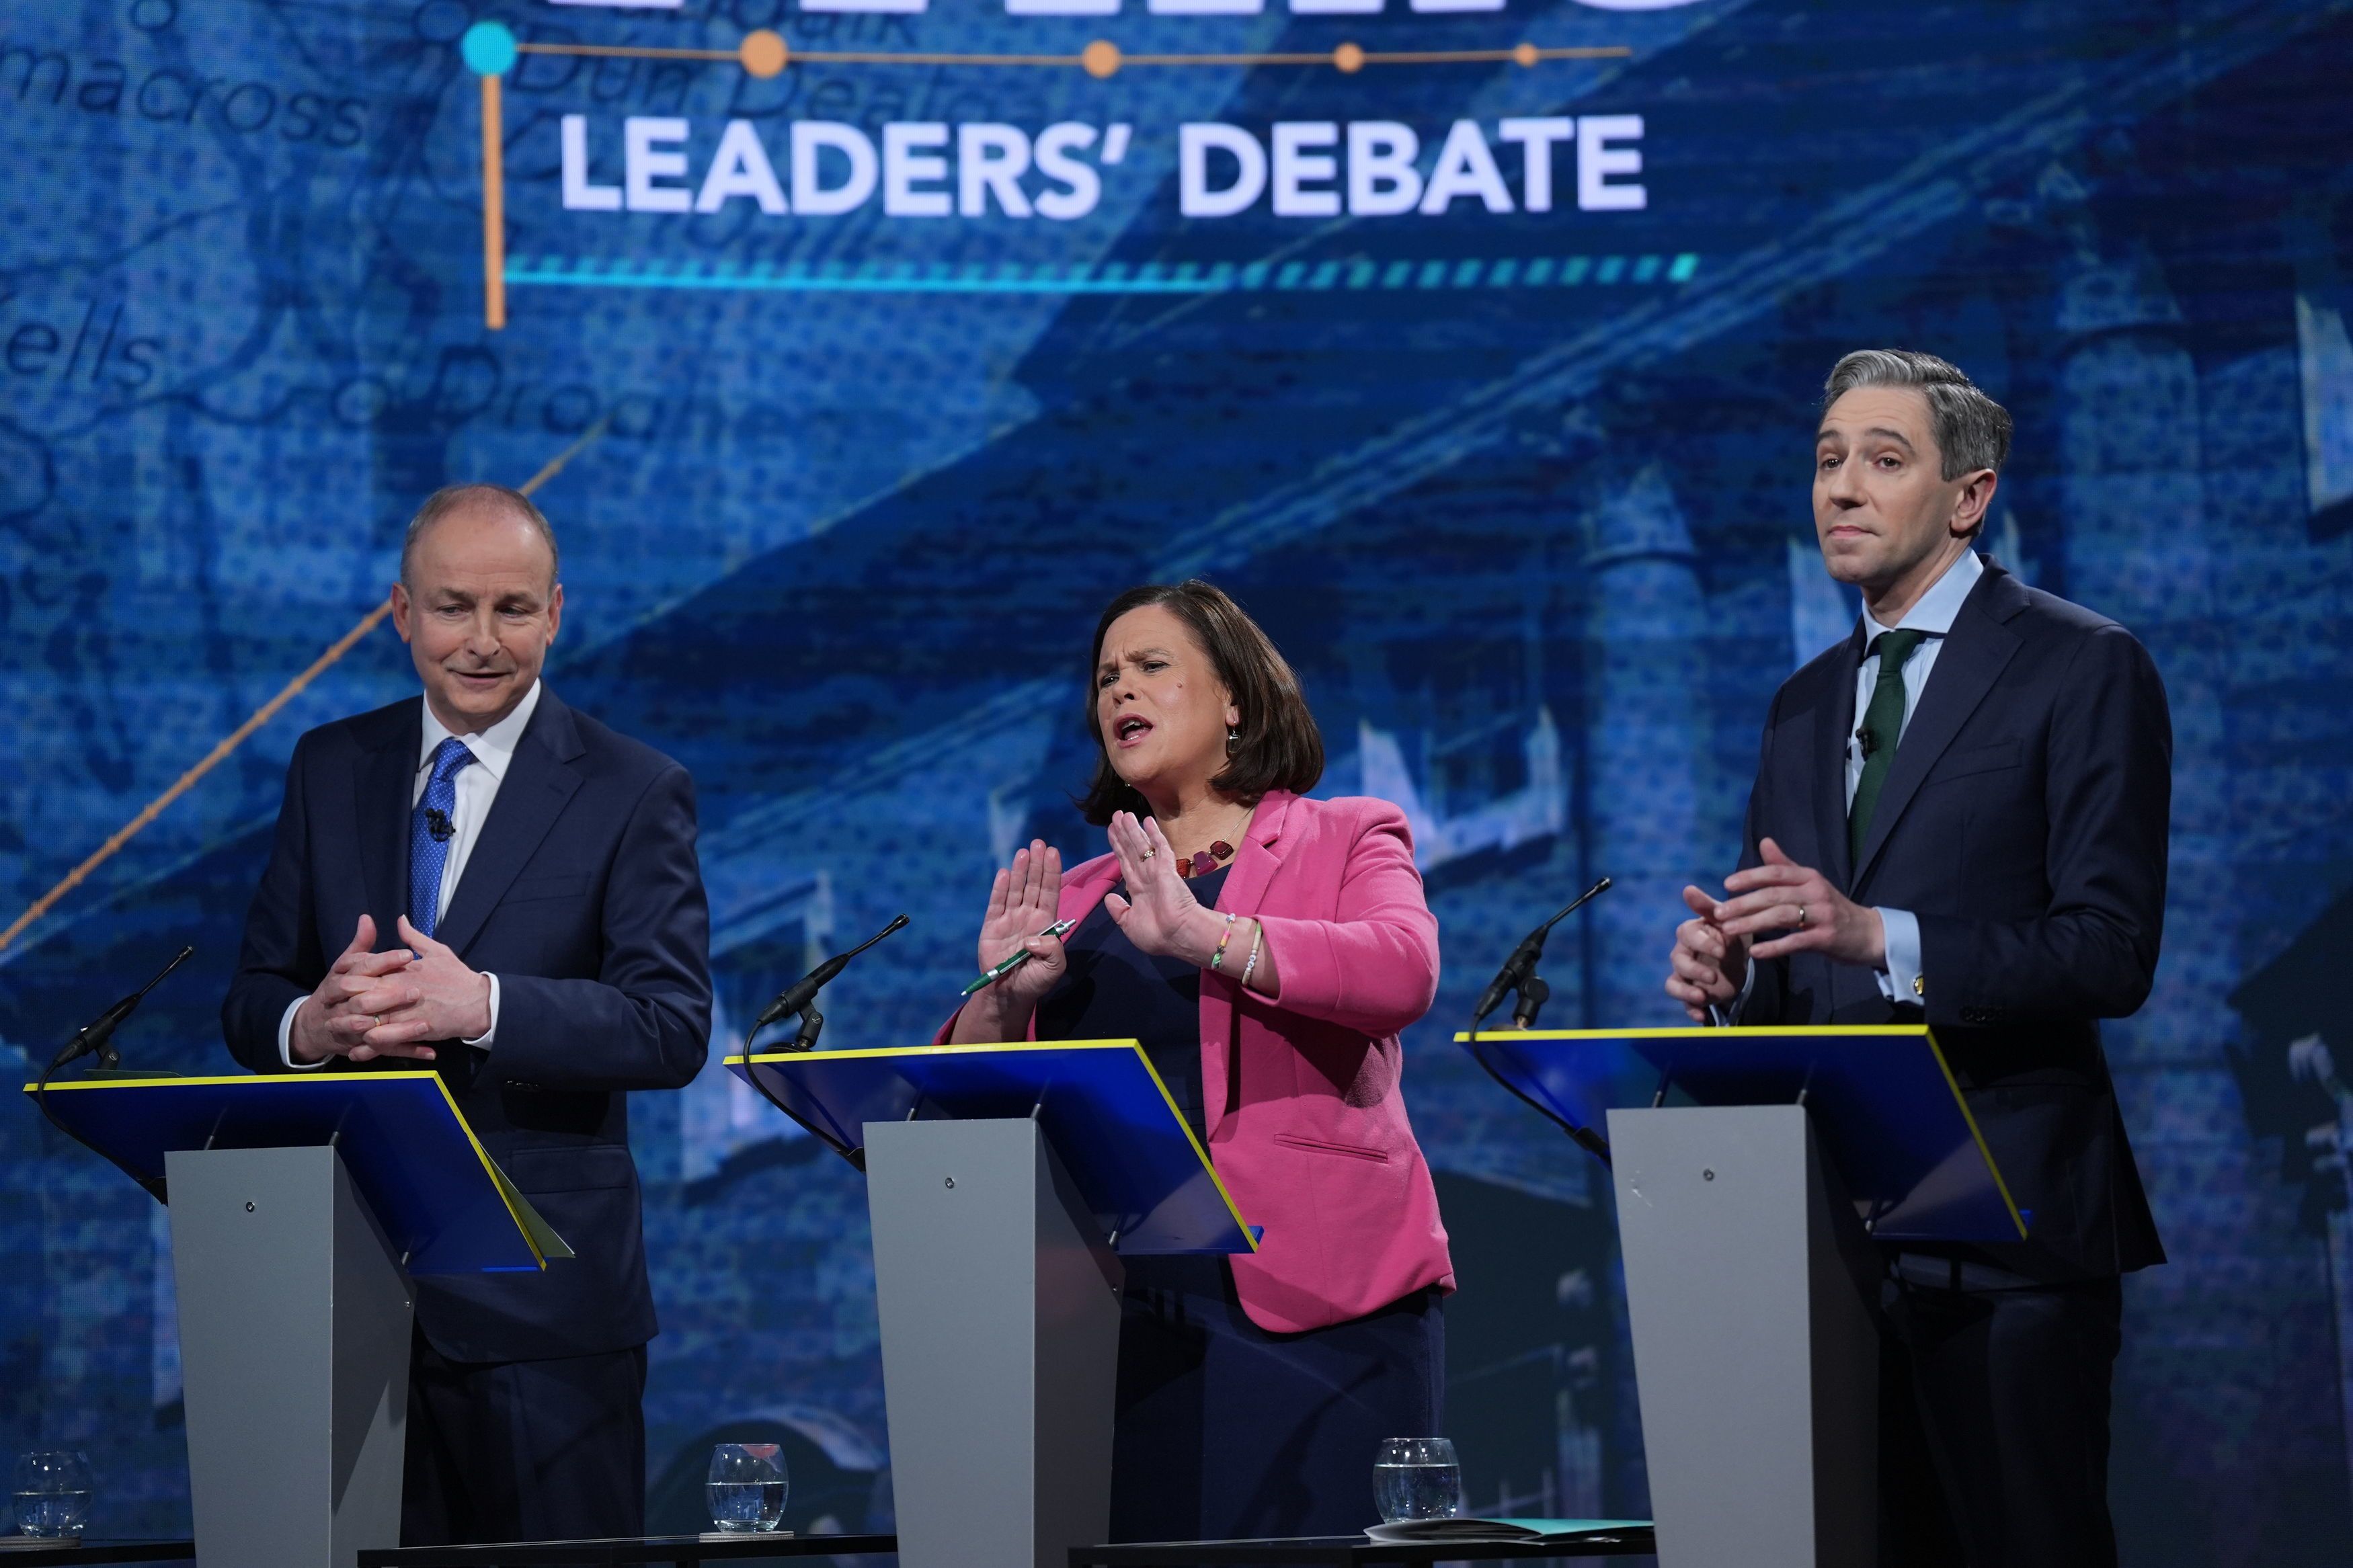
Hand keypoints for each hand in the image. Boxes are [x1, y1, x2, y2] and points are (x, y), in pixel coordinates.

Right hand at [289, 915, 434, 1063]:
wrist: (313, 1026)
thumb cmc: (335, 991)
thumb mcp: (344, 967)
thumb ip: (359, 945)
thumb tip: (367, 918)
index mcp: (338, 981)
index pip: (360, 969)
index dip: (383, 962)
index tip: (408, 954)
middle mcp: (342, 1006)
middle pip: (363, 1001)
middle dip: (389, 997)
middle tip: (417, 990)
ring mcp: (351, 1029)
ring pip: (373, 1030)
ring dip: (399, 1029)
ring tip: (425, 1025)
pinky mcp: (361, 1048)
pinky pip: (385, 1051)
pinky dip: (407, 1052)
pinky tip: (430, 1052)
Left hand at [338, 916, 492, 1053]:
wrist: (478, 1004)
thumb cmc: (458, 977)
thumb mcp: (437, 951)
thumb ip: (414, 937)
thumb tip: (400, 920)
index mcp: (401, 971)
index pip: (366, 970)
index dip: (349, 974)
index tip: (340, 978)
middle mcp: (398, 991)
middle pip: (360, 996)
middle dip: (343, 1001)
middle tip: (332, 1006)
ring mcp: (404, 1013)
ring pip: (367, 1020)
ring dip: (350, 1027)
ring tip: (339, 1031)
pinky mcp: (411, 1032)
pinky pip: (383, 1042)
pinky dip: (367, 1048)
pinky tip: (357, 1051)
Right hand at [968, 839, 1066, 1022]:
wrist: (1009, 994)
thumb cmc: (1035, 982)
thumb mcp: (1053, 968)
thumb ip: (1053, 951)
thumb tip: (1035, 937)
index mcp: (1046, 923)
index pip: (1050, 892)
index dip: (1051, 872)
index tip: (1053, 852)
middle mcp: (1028, 916)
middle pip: (1033, 885)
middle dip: (1037, 864)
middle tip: (1039, 842)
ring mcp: (1010, 919)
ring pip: (1016, 890)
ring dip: (1020, 871)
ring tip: (1024, 852)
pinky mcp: (992, 926)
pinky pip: (996, 904)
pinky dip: (1000, 889)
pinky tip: (1005, 873)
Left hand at [1103, 813, 1225, 965]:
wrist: (1179, 936)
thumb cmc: (1157, 935)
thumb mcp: (1129, 925)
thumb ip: (1119, 910)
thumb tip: (1109, 897)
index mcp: (1138, 890)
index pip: (1125, 863)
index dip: (1118, 847)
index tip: (1112, 832)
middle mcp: (1146, 877)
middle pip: (1131, 850)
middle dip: (1123, 834)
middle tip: (1116, 816)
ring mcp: (1156, 871)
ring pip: (1141, 845)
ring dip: (1133, 829)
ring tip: (1124, 813)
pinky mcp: (1166, 868)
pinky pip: (1159, 847)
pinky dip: (1153, 834)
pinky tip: (1147, 820)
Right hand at [1665, 886, 1747, 1022]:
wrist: (1741, 958)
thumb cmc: (1730, 933)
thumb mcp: (1725, 918)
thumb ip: (1706, 906)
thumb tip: (1687, 888)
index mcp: (1690, 933)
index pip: (1686, 935)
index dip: (1702, 943)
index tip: (1723, 950)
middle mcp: (1683, 954)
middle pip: (1678, 961)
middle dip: (1694, 969)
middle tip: (1713, 976)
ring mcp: (1686, 976)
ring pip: (1673, 984)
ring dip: (1686, 991)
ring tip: (1702, 997)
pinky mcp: (1693, 994)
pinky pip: (1684, 1004)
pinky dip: (1691, 1010)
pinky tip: (1701, 1016)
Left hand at [1710, 838, 1884, 967]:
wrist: (1868, 933)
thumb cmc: (1832, 907)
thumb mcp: (1811, 883)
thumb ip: (1785, 865)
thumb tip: (1764, 841)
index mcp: (1809, 877)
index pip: (1775, 873)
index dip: (1750, 877)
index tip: (1726, 885)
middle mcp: (1816, 892)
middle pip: (1774, 895)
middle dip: (1744, 904)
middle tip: (1719, 913)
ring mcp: (1822, 915)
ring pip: (1782, 917)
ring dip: (1752, 923)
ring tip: (1729, 930)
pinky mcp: (1826, 938)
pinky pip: (1795, 942)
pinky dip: (1774, 947)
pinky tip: (1755, 952)